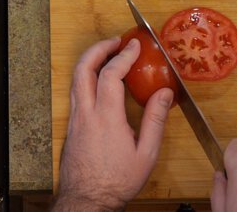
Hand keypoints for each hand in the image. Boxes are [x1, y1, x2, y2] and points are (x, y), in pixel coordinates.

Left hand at [53, 36, 173, 211]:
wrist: (87, 200)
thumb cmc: (116, 181)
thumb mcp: (146, 154)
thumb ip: (155, 120)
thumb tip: (165, 94)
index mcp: (106, 118)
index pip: (111, 74)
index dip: (123, 56)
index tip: (135, 46)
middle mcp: (86, 113)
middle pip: (83, 68)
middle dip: (99, 49)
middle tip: (115, 42)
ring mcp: (75, 119)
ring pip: (76, 79)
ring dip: (91, 61)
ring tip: (108, 55)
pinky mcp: (71, 126)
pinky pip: (76, 92)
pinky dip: (87, 77)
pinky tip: (100, 81)